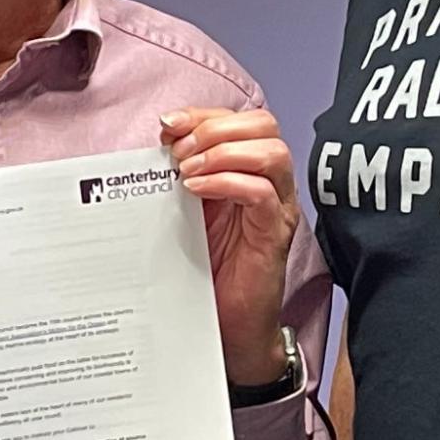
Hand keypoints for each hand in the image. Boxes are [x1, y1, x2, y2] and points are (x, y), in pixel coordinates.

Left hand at [162, 107, 300, 384]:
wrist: (228, 325)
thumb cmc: (209, 270)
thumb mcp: (189, 212)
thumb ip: (183, 177)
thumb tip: (162, 142)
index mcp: (248, 170)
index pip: (239, 119)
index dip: (203, 114)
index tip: (168, 126)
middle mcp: (270, 183)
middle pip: (264, 125)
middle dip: (215, 128)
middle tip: (180, 154)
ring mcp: (277, 207)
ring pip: (272, 152)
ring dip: (223, 152)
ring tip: (189, 172)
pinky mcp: (275, 234)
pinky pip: (263, 193)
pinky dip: (228, 182)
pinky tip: (197, 192)